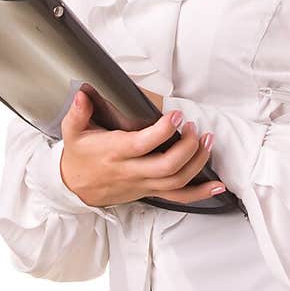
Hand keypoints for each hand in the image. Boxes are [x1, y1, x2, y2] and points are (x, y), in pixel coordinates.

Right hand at [58, 90, 219, 209]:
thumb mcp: (73, 132)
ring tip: (208, 141)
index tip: (177, 115)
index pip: (143, 144)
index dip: (163, 131)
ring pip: (176, 180)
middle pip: (167, 165)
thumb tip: (83, 94)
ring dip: (198, 162)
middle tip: (195, 128)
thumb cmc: (78, 157)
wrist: (73, 188)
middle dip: (188, 146)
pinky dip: (199, 193)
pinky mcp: (150, 191)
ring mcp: (143, 183)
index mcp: (115, 152)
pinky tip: (216, 186)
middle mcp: (131, 170)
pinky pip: (178, 197)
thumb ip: (78, 112)